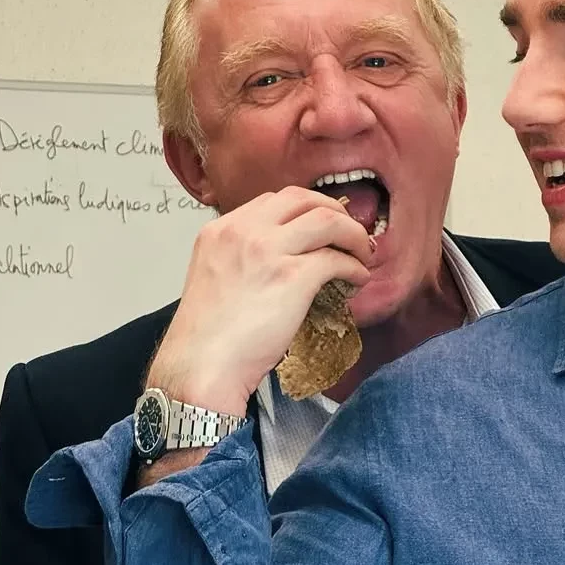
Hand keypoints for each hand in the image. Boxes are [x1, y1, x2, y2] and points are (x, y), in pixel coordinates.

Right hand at [147, 186, 371, 415]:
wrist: (203, 366)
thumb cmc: (208, 337)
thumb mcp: (215, 278)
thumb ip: (241, 259)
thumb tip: (279, 262)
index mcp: (220, 230)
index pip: (272, 200)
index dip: (305, 209)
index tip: (321, 225)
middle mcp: (243, 231)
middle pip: (302, 198)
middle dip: (334, 211)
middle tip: (349, 233)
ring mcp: (268, 251)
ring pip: (327, 220)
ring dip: (352, 234)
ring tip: (362, 254)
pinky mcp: (293, 277)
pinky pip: (336, 259)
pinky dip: (354, 267)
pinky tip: (357, 280)